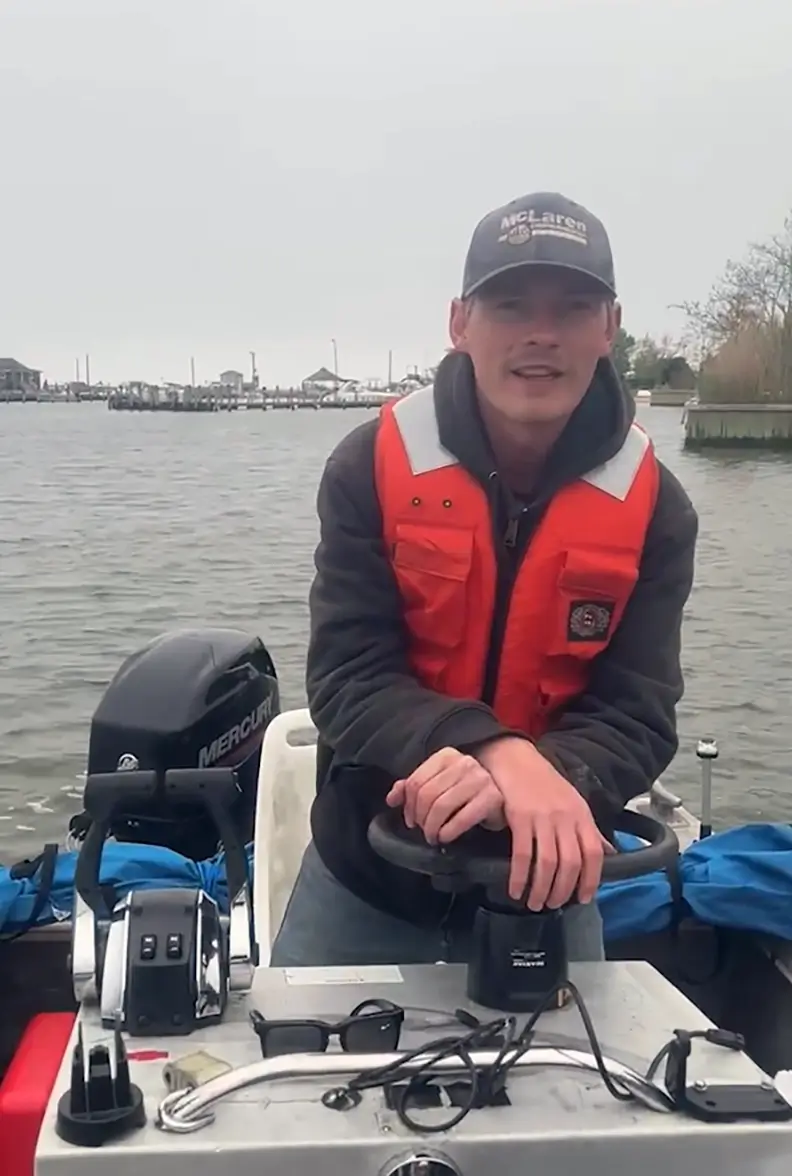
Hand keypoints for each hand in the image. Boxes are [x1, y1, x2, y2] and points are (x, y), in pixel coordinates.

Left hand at [385, 747, 505, 844]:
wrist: (501, 802)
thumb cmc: (465, 795)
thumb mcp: (439, 787)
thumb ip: (414, 788)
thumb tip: (392, 798)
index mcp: (447, 756)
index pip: (416, 781)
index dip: (408, 806)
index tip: (411, 821)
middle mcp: (464, 762)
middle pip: (426, 794)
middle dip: (420, 818)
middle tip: (423, 831)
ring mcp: (480, 778)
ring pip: (441, 806)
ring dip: (432, 828)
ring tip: (432, 837)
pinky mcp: (493, 797)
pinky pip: (462, 818)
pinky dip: (448, 832)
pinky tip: (445, 837)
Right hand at [477, 737, 613, 909]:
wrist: (515, 758)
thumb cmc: (544, 783)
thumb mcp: (574, 803)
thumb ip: (590, 830)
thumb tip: (610, 853)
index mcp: (581, 815)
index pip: (594, 853)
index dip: (590, 880)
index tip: (583, 899)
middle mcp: (565, 818)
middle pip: (570, 863)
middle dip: (562, 890)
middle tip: (552, 905)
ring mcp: (542, 817)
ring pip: (547, 863)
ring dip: (541, 889)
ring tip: (534, 903)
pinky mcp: (519, 817)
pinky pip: (522, 854)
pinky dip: (519, 876)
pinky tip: (516, 889)